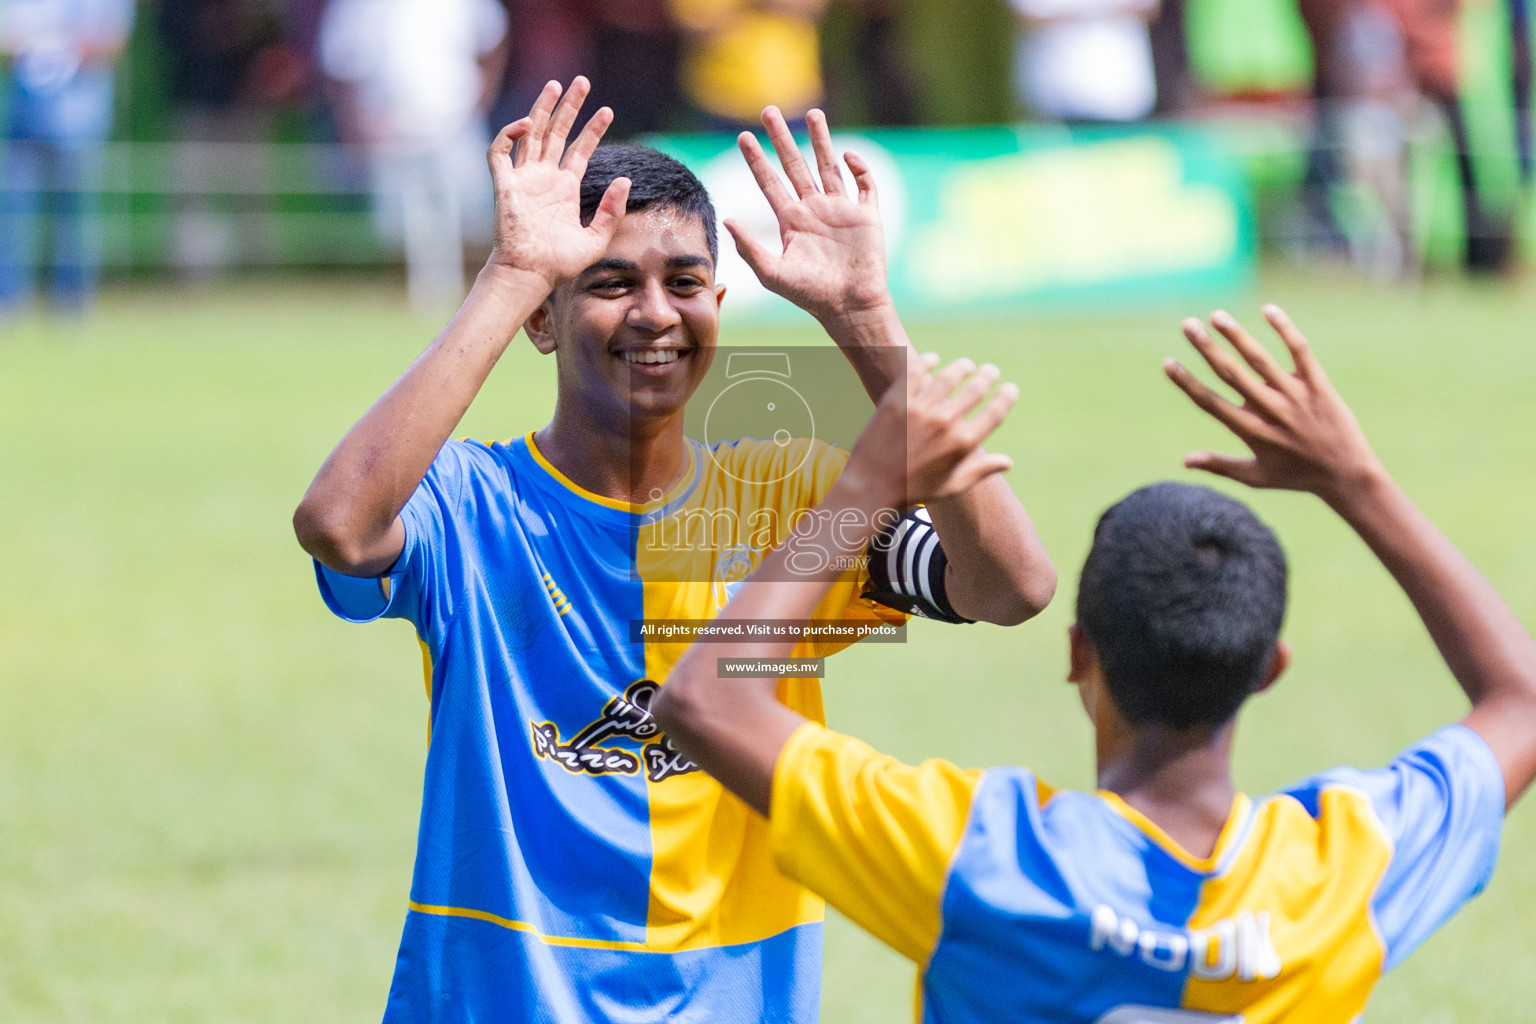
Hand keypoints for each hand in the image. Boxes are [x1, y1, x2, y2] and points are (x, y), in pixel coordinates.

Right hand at [485, 77, 630, 287]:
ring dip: (542, 108)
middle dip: (568, 107)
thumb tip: (625, 179)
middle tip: (581, 82)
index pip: (580, 150)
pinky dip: (509, 133)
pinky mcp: (504, 184)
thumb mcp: (596, 238)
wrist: (531, 275)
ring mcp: (524, 179)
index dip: (592, 129)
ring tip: (556, 84)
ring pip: (530, 133)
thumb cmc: (560, 264)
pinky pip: (501, 151)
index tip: (607, 110)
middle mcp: (544, 178)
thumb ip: (611, 210)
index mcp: (565, 188)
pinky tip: (526, 124)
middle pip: (556, 133)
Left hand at [727, 107, 891, 322]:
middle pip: (795, 165)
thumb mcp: (773, 273)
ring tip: (812, 114)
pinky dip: (860, 167)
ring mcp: (840, 210)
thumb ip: (749, 247)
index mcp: (791, 221)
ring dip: (821, 140)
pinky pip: (865, 185)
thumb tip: (728, 218)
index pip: (769, 182)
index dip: (756, 160)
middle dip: (782, 139)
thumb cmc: (810, 295)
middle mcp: (814, 210)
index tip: (743, 137)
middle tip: (769, 111)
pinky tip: (848, 155)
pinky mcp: (866, 216)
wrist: (849, 306)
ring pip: (829, 166)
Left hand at [846, 353, 1017, 507]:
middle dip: (988, 375)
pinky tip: (933, 359)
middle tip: (990, 371)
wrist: (870, 487)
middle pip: (977, 388)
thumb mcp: (952, 485)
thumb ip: (981, 470)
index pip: (996, 412)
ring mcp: (919, 410)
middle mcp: (944, 424)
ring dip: (962, 367)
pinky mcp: (896, 401)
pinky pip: (916, 372)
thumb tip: (1009, 462)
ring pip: (949, 376)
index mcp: (962, 444)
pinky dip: (928, 361)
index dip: (1007, 397)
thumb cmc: (913, 491)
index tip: (1009, 388)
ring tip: (966, 366)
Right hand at [1165, 305, 1383, 504]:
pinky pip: (1300, 351)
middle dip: (1206, 348)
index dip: (1187, 382)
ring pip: (1260, 359)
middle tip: (1187, 325)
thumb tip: (1184, 460)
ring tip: (1216, 316)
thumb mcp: (1256, 476)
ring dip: (1236, 335)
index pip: (1211, 402)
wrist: (1347, 474)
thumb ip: (1219, 465)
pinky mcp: (1318, 385)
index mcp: (1251, 432)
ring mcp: (1295, 396)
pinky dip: (1285, 330)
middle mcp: (1270, 411)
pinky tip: (1268, 310)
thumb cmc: (1296, 476)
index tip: (1168, 363)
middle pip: (1231, 373)